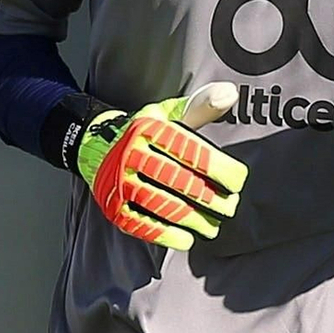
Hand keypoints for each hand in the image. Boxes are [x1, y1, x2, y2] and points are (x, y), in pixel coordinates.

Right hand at [77, 85, 245, 249]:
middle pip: (179, 181)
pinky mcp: (113, 205)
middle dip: (210, 199)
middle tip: (229, 208)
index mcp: (149, 129)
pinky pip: (141, 224)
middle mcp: (132, 154)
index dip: (219, 169)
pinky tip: (186, 239)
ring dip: (193, 220)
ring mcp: (120, 181)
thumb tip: (230, 93)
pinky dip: (165, 235)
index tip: (238, 182)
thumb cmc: (143, 131)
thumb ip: (200, 107)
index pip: (191, 152)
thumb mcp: (168, 114)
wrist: (95, 145)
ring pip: (163, 205)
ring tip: (213, 227)